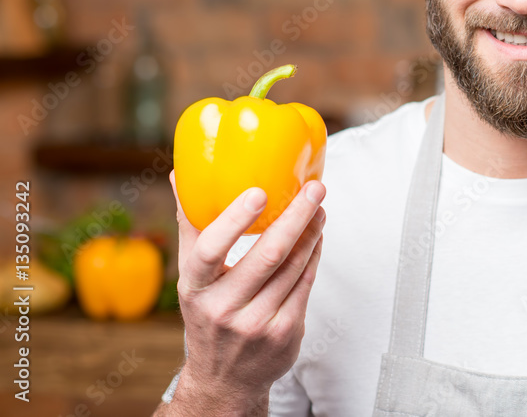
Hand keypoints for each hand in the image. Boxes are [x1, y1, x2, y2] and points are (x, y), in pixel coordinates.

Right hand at [167, 170, 325, 414]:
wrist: (223, 380)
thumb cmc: (208, 312)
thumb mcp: (191, 277)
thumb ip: (190, 226)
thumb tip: (179, 174)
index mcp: (195, 288)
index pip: (210, 249)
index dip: (235, 219)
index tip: (259, 191)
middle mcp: (223, 308)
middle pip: (268, 254)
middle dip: (297, 216)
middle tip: (314, 188)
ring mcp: (256, 324)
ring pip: (293, 267)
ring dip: (311, 232)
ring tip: (319, 207)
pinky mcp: (284, 333)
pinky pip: (305, 284)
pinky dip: (314, 255)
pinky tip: (317, 237)